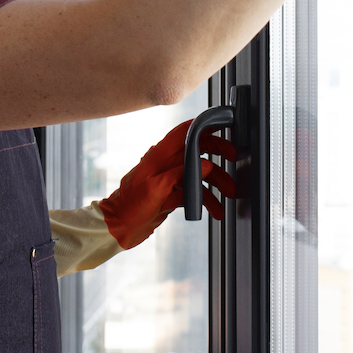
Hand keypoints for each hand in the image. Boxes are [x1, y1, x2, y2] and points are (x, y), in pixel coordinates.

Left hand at [97, 119, 236, 249]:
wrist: (118, 229)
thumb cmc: (130, 207)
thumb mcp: (155, 189)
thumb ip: (179, 174)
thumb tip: (204, 164)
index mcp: (159, 156)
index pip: (183, 132)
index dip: (202, 125)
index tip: (221, 123)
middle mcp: (166, 164)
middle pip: (196, 150)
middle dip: (217, 153)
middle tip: (234, 159)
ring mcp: (170, 179)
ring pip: (199, 174)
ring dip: (216, 183)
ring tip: (230, 195)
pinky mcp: (171, 194)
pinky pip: (194, 192)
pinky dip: (206, 200)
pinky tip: (216, 211)